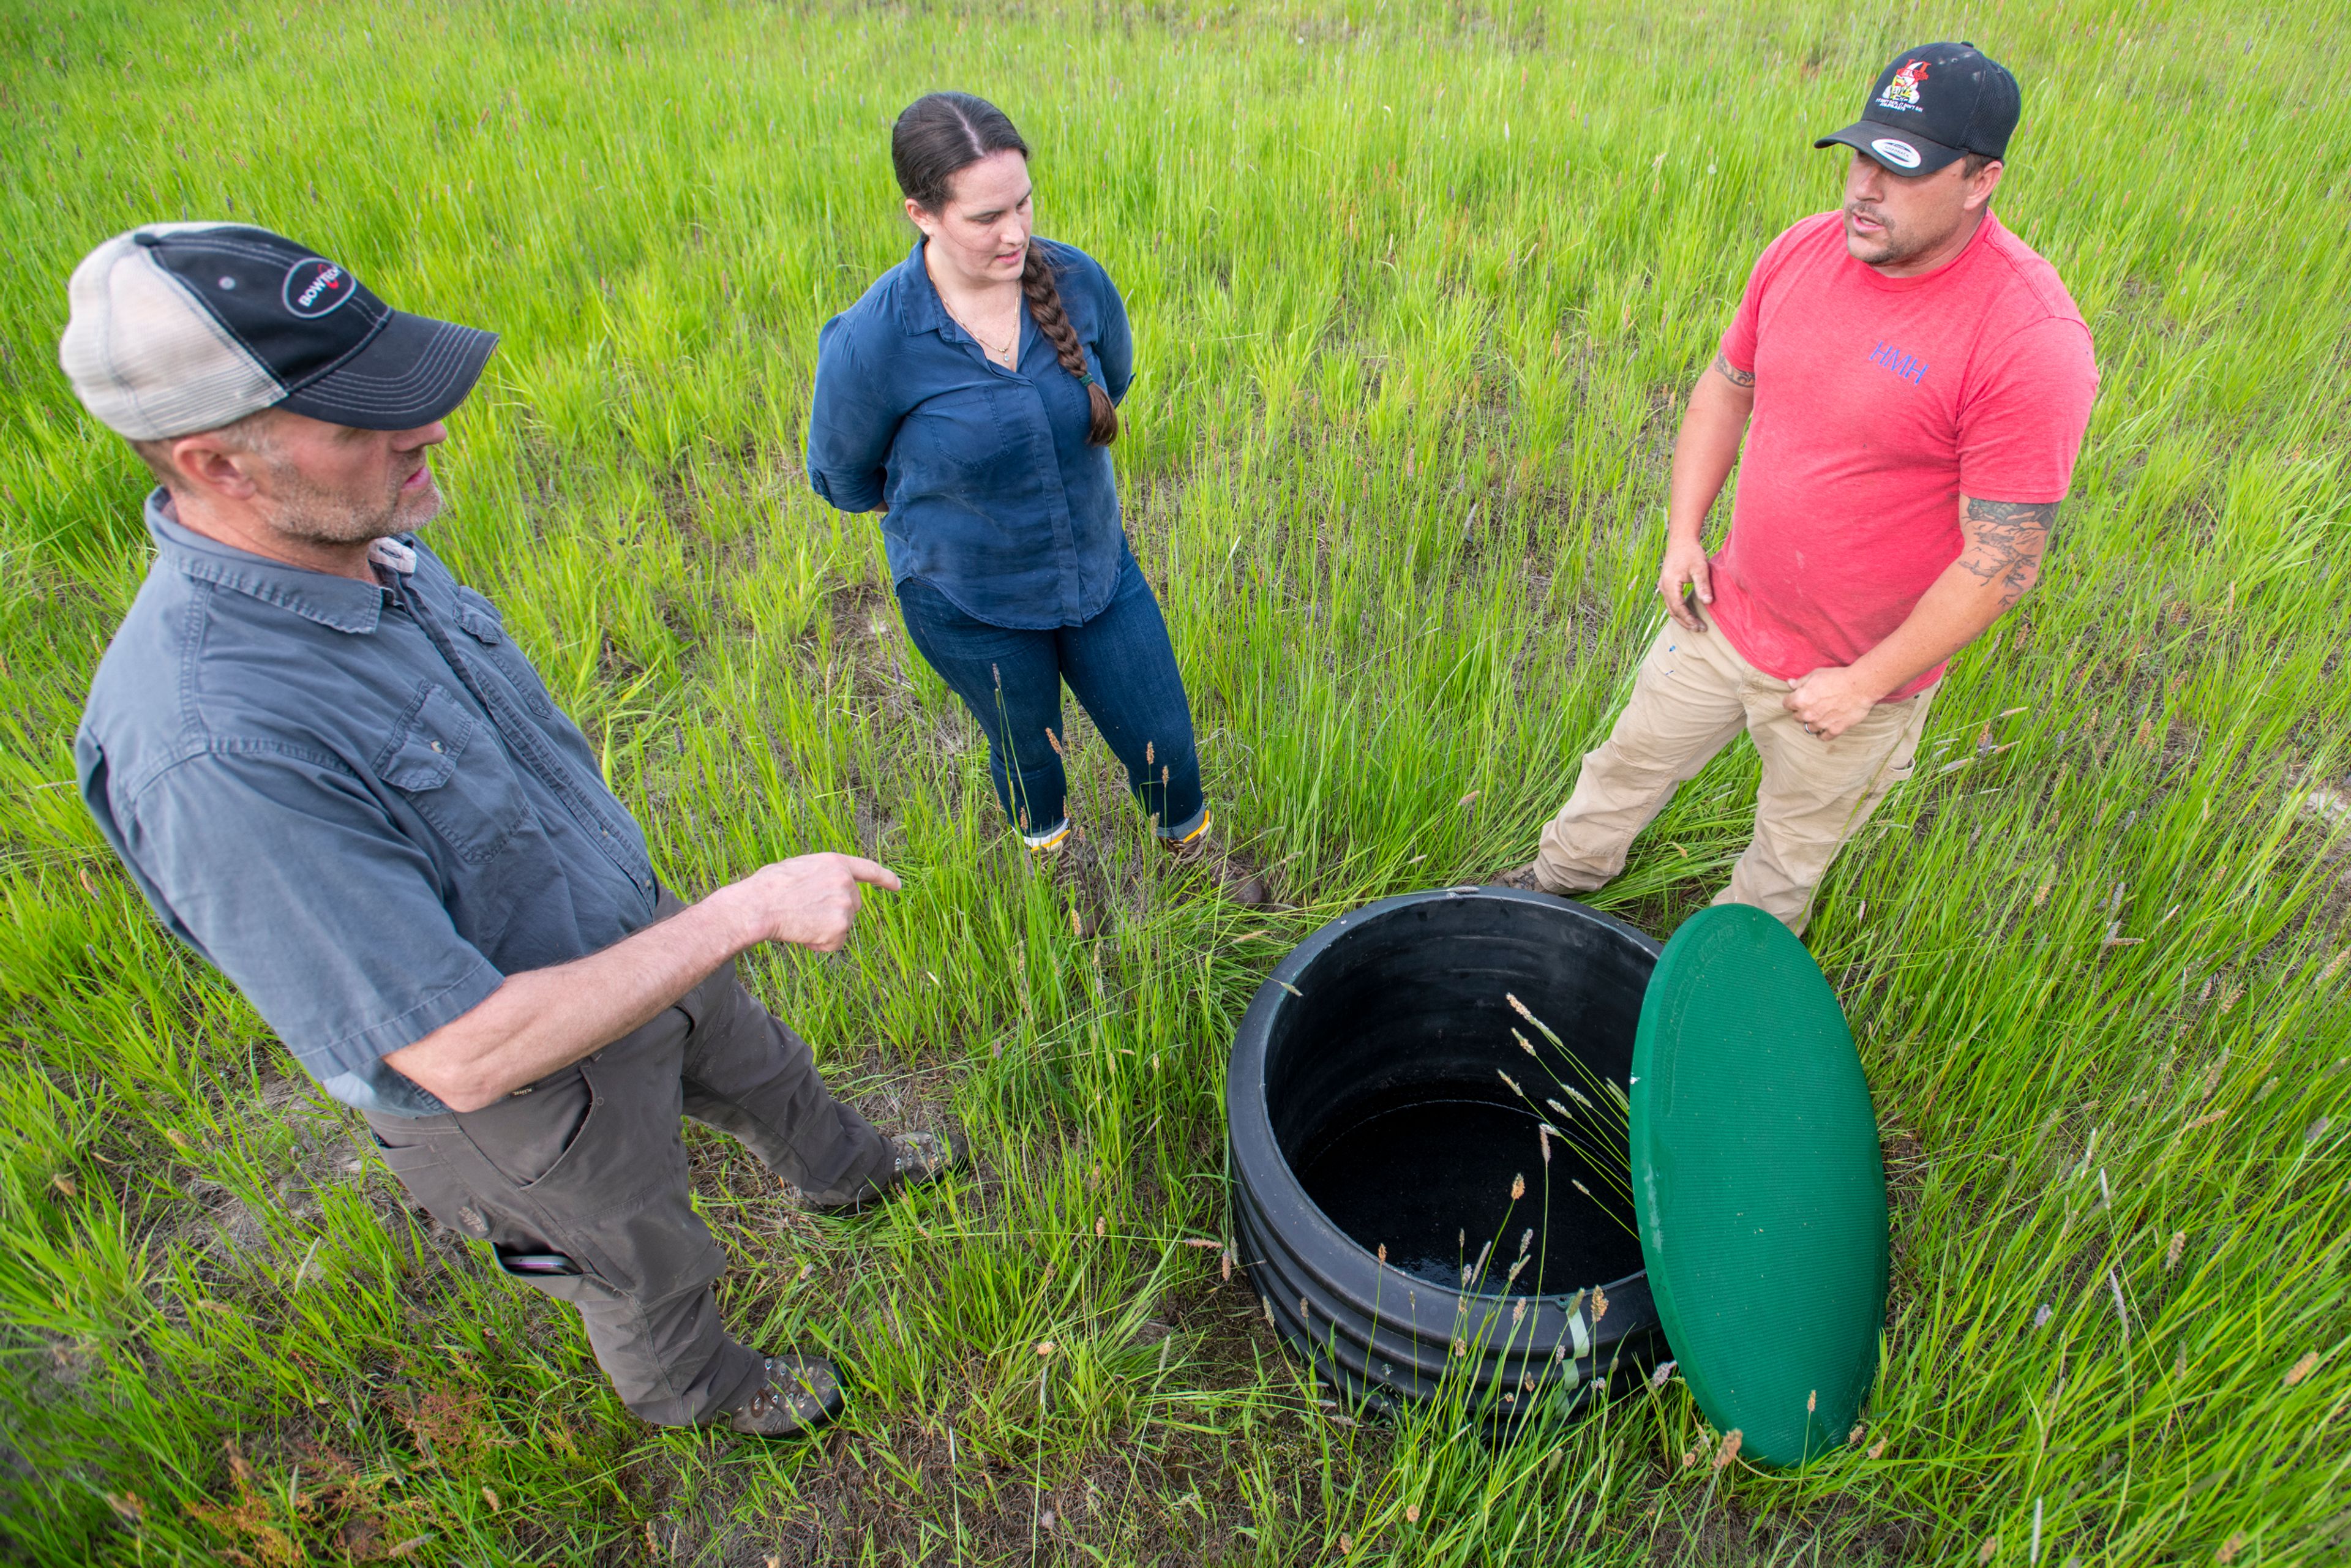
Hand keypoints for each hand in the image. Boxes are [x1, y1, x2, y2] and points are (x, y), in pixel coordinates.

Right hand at [720, 853, 901, 952]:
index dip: (885, 878)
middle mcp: (846, 883)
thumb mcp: (800, 868)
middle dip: (835, 912)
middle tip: (805, 912)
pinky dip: (820, 944)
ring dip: (824, 929)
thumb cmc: (769, 887)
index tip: (897, 885)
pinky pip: (834, 944)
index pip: (868, 870)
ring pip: (843, 926)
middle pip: (854, 905)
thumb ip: (822, 876)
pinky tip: (802, 934)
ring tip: (799, 921)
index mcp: (836, 863)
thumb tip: (825, 888)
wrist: (758, 907)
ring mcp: (845, 906)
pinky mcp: (840, 929)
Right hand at [1656, 534, 1713, 629]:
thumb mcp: (1700, 568)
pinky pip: (1671, 602)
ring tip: (1695, 625)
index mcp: (1670, 584)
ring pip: (1670, 608)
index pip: (1678, 608)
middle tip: (1699, 629)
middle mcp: (1664, 587)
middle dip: (1685, 622)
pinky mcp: (1667, 584)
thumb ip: (1703, 586)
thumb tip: (1708, 603)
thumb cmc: (1691, 552)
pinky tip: (1689, 613)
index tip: (1700, 626)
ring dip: (1682, 618)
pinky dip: (1679, 610)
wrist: (1681, 540)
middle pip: (1672, 611)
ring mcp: (1663, 586)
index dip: (1689, 619)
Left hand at [1783, 666, 1886, 740]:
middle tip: (1811, 706)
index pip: (1786, 704)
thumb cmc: (1837, 677)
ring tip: (1819, 716)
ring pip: (1809, 728)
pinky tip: (1825, 728)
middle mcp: (1808, 714)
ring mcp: (1821, 724)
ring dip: (1812, 723)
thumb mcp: (1816, 674)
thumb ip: (1801, 682)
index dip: (1792, 700)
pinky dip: (1823, 733)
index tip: (1797, 698)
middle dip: (1801, 712)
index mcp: (1800, 699)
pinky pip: (1823, 737)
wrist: (1860, 686)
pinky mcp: (1834, 730)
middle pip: (1797, 717)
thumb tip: (1790, 683)